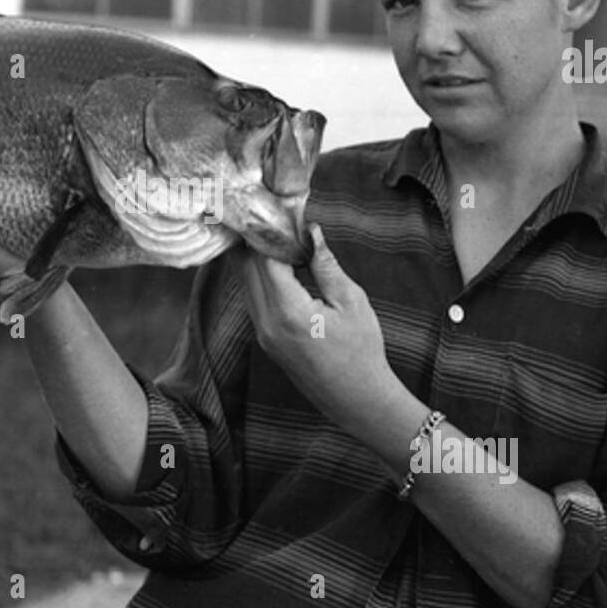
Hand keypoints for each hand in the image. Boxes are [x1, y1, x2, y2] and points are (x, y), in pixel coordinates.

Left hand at [229, 224, 403, 432]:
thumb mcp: (351, 301)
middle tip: (270, 212)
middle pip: (245, 268)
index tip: (279, 208)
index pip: (264, 258)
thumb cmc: (362, 351)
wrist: (357, 399)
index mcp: (288, 311)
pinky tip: (277, 261)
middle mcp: (266, 322)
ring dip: (255, 256)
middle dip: (255, 238)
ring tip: (274, 232)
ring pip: (245, 282)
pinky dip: (259, 275)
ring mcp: (261, 333)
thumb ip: (325, 264)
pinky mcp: (265, 339)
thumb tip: (310, 230)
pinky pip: (253, 297)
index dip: (270, 230)